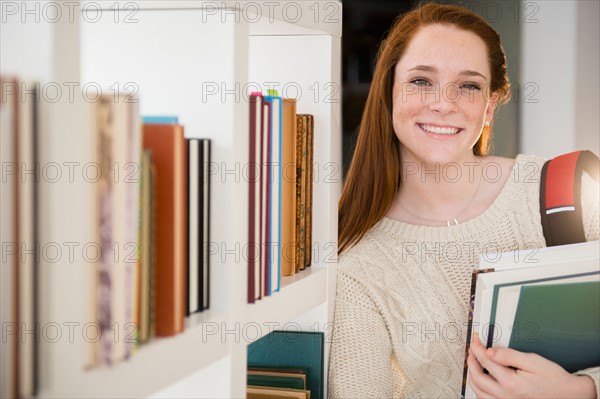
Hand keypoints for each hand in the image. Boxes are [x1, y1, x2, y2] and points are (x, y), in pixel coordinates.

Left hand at [467, 334, 596, 397]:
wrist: (569, 396)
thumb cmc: (554, 379)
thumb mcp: (533, 361)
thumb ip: (509, 356)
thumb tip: (490, 351)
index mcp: (511, 383)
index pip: (486, 361)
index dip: (477, 348)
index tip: (475, 340)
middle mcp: (506, 396)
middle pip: (477, 377)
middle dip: (471, 361)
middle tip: (471, 350)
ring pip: (479, 392)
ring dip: (472, 376)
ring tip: (473, 364)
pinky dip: (480, 390)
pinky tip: (482, 381)